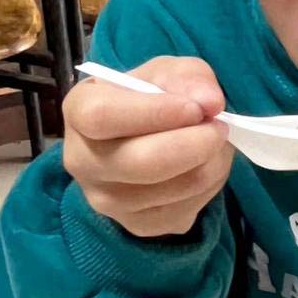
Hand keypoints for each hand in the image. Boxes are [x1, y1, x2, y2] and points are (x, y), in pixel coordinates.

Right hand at [63, 57, 232, 237]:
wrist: (145, 136)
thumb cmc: (151, 97)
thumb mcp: (169, 72)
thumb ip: (190, 77)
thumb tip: (211, 102)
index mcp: (78, 112)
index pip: (102, 116)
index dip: (155, 112)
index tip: (194, 108)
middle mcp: (82, 161)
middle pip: (141, 163)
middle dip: (195, 143)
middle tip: (219, 127)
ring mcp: (107, 200)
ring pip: (174, 187)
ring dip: (211, 162)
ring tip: (215, 141)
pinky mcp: (137, 225)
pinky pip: (185, 209)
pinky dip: (209, 185)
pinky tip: (204, 165)